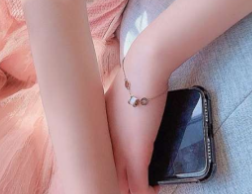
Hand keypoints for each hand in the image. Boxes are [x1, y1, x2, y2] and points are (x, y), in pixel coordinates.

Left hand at [105, 46, 167, 193]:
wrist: (144, 70)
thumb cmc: (135, 76)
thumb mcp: (118, 95)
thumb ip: (118, 110)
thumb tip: (128, 113)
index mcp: (99, 128)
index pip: (99, 158)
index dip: (107, 169)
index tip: (115, 173)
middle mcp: (105, 141)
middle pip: (106, 174)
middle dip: (117, 184)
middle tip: (130, 186)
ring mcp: (120, 149)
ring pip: (120, 183)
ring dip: (132, 189)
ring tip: (142, 190)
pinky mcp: (137, 153)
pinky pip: (139, 184)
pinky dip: (145, 191)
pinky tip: (153, 191)